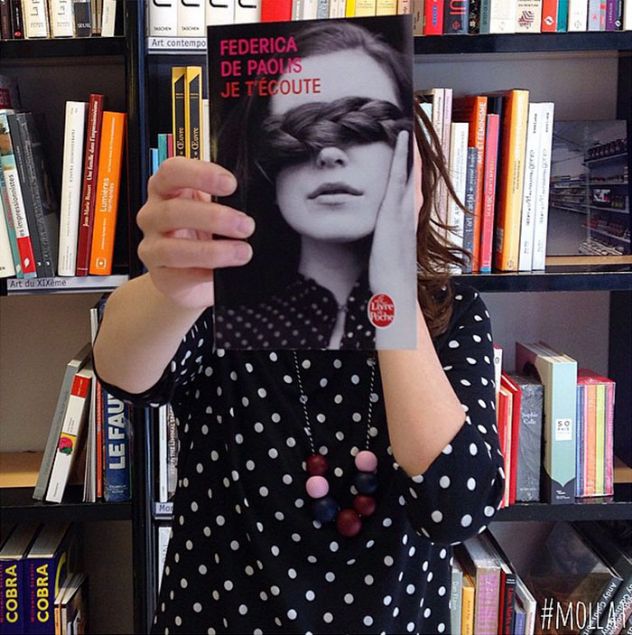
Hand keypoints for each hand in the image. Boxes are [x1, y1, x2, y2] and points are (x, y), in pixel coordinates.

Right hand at [136, 157, 254, 309]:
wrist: (189, 276)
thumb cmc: (202, 235)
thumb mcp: (211, 209)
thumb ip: (224, 200)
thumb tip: (253, 203)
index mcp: (167, 189)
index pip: (172, 171)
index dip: (200, 174)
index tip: (230, 184)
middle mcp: (154, 215)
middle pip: (173, 211)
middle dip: (214, 217)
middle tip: (245, 225)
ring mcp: (153, 247)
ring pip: (172, 248)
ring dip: (212, 250)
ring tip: (242, 252)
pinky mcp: (161, 275)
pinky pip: (181, 275)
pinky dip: (205, 273)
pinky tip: (224, 272)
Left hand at [369, 130, 418, 300]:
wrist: (394, 288)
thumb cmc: (388, 274)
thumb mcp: (387, 248)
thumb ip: (386, 234)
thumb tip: (382, 230)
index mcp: (406, 217)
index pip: (410, 184)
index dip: (411, 163)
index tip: (410, 142)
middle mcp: (410, 210)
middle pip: (415, 172)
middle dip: (416, 148)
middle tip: (417, 120)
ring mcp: (404, 210)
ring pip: (410, 171)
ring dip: (412, 147)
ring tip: (411, 120)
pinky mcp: (393, 213)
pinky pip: (397, 179)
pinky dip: (400, 158)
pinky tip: (401, 138)